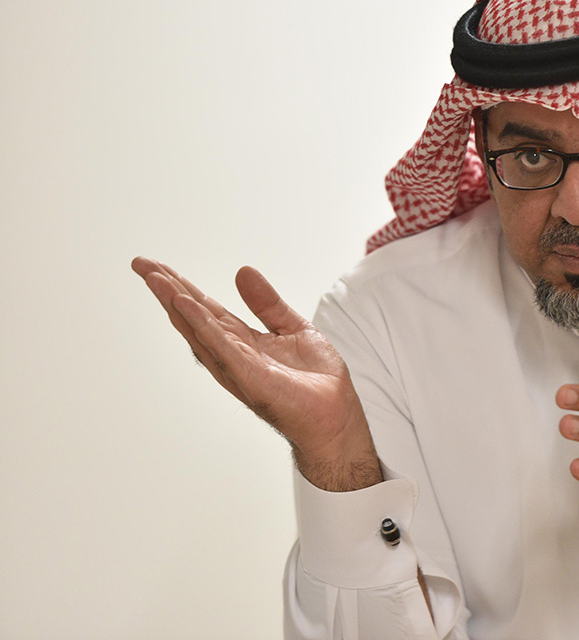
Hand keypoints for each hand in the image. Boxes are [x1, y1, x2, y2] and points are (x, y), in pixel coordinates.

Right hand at [131, 257, 381, 491]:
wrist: (336, 414)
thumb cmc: (316, 380)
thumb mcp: (294, 328)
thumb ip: (267, 303)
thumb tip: (242, 271)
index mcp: (242, 342)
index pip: (206, 309)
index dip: (182, 287)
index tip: (156, 267)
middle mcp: (232, 354)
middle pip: (194, 317)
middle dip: (167, 290)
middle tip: (141, 264)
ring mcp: (237, 367)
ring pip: (199, 330)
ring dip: (176, 303)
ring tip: (154, 278)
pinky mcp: (250, 378)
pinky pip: (221, 347)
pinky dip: (202, 326)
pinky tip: (185, 305)